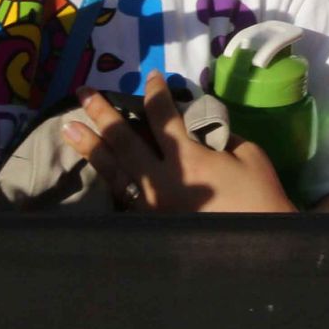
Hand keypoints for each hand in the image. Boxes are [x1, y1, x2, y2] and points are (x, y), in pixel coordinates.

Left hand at [66, 79, 292, 212]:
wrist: (257, 251)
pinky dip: (107, 176)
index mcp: (188, 160)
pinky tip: (94, 165)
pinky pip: (122, 194)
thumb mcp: (249, 156)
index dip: (155, 93)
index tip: (151, 77)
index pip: (162, 117)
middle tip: (83, 93)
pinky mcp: (149, 223)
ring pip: (113, 169)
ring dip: (90, 146)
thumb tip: (199, 126)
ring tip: (68, 127)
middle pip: (124, 140)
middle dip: (103, 114)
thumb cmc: (260, 199)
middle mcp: (160, 180)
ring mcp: (150, 205)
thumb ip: (220, 136)